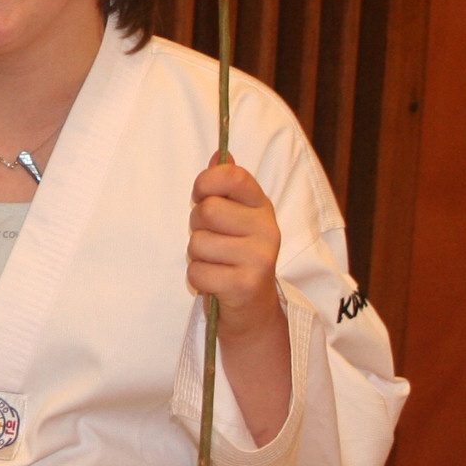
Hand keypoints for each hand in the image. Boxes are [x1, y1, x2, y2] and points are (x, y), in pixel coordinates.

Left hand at [188, 159, 283, 351]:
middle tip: (211, 240)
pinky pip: (197, 272)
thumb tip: (220, 155)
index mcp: (262, 207)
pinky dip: (198, 279)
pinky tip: (215, 282)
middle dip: (197, 227)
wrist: (253, 310)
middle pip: (207, 211)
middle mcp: (268, 229)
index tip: (201, 197)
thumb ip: (226, 187)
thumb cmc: (236, 257)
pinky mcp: (246, 285)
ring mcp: (260, 258)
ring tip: (216, 264)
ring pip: (198, 244)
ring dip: (197, 257)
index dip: (206, 184)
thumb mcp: (236, 218)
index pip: (233, 176)